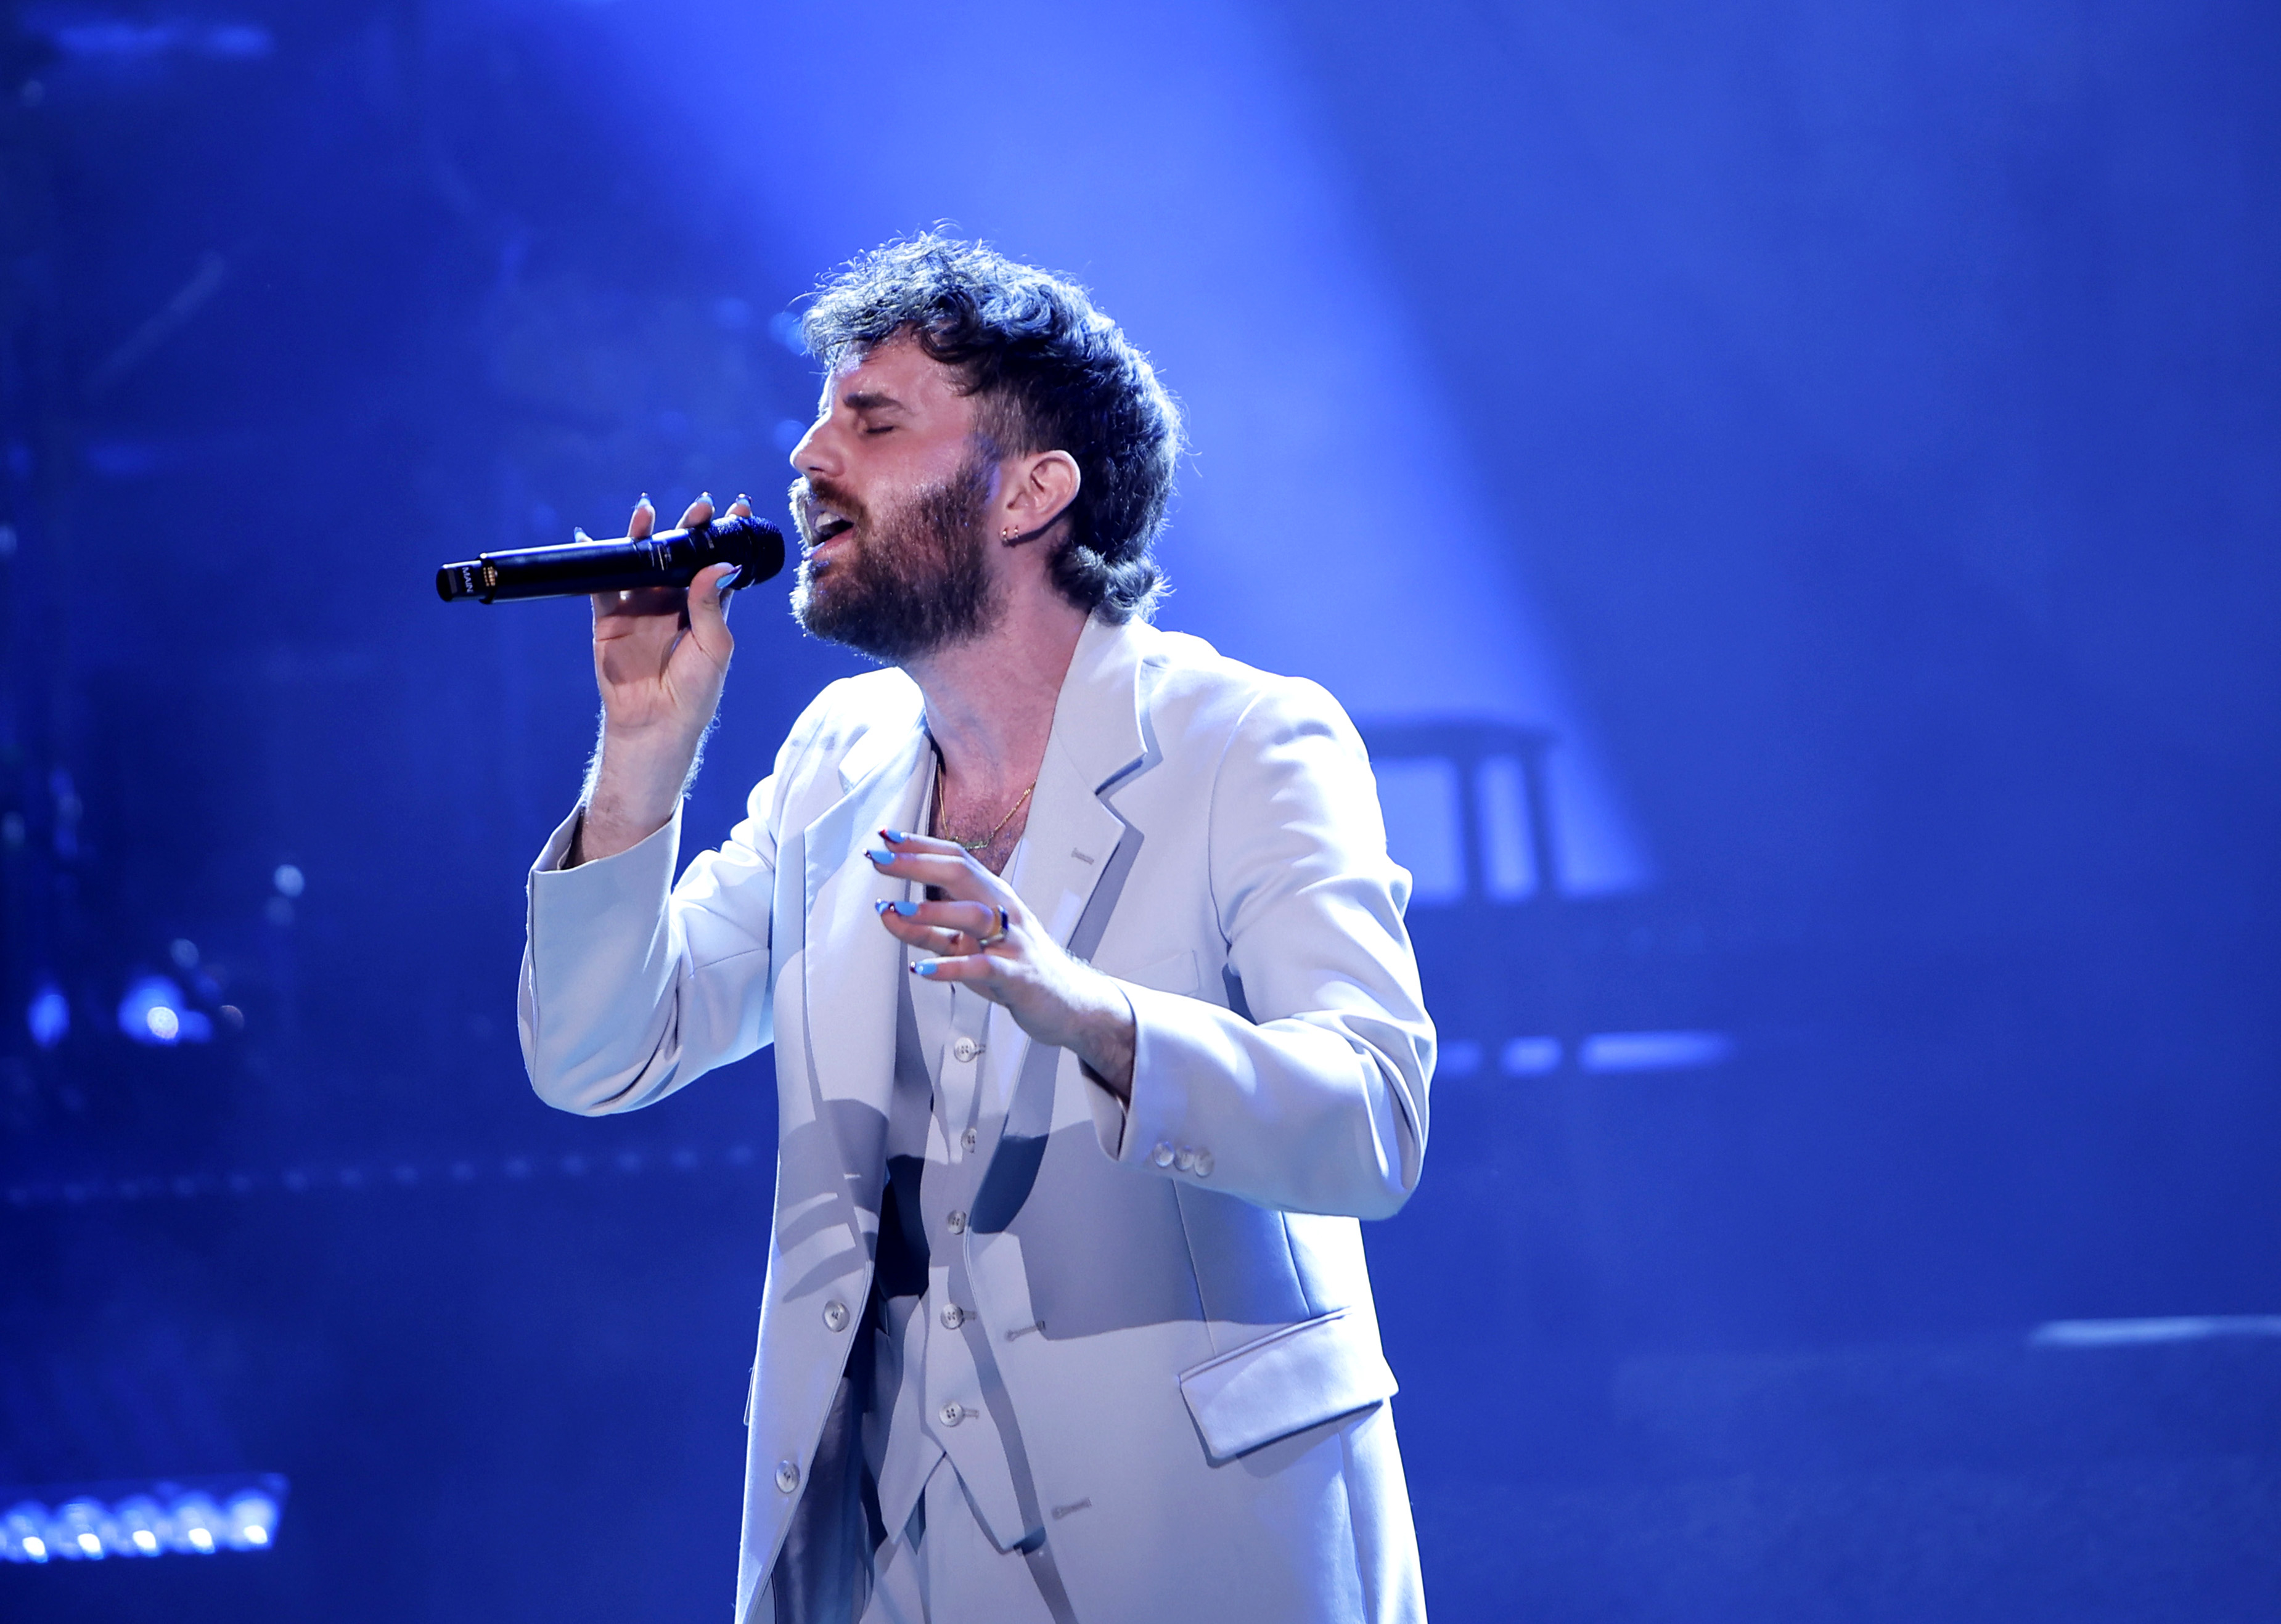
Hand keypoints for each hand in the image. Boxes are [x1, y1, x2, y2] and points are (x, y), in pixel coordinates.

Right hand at [578, 493, 748, 862]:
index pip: (717, 563)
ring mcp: (640, 607)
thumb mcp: (713, 648)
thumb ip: (712, 605)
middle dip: (689, 527)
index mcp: (706, 608)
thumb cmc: (695, 694)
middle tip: (701, 507)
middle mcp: (673, 602)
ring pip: (642, 562)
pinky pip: (601, 583)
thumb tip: (717, 563)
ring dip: (645, 536)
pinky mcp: (609, 618)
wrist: (655, 725)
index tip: (739, 508)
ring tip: (648, 513)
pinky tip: (599, 538)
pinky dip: (599, 560)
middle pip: (680, 555)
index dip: (726, 536)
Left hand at [867, 831, 1136, 1101]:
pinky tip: (921, 969)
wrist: (1068, 1001)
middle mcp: (1004, 911)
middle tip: (879, 861)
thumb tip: (886, 910)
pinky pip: (982, 967)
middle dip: (918, 864)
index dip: (920, 846)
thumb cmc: (1013, 965)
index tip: (885, 837)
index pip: (956, 859)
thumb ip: (927, 929)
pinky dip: (950, 968)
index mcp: (993, 896)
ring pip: (974, 916)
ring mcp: (1013, 942)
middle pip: (962, 874)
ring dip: (933, 910)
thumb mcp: (966, 945)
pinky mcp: (1017, 976)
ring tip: (897, 909)